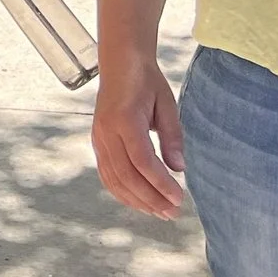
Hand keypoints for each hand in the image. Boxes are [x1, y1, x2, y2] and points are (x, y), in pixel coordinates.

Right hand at [92, 56, 185, 218]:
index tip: (179, 197)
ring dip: (137, 200)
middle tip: (173, 212)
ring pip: (114, 180)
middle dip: (151, 198)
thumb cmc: (146, 81)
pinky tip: (139, 201)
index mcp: (125, 119)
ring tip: (159, 213)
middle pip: (127, 176)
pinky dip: (123, 192)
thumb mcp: (167, 103)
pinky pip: (107, 175)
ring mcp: (98, 139)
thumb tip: (179, 169)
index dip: (161, 183)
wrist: (120, 63)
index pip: (143, 161)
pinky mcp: (97, 143)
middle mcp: (107, 132)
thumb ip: (172, 136)